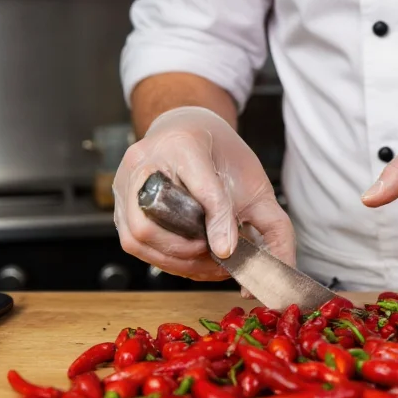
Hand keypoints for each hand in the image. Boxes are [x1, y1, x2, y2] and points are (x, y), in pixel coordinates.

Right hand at [113, 106, 295, 284]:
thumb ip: (269, 220)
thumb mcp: (253, 180)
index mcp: (184, 145)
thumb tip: (277, 264)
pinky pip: (135, 243)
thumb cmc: (221, 155)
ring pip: (139, 238)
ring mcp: (125, 184)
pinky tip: (194, 261)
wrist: (192, 132)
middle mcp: (144, 162)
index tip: (228, 250)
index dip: (215, 221)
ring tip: (210, 264)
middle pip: (153, 223)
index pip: (201, 188)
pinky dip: (167, 259)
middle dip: (188, 252)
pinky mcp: (120, 204)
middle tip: (220, 260)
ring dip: (177, 262)